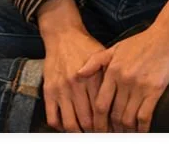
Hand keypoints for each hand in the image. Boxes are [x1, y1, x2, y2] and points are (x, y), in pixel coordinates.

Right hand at [38, 0, 105, 131]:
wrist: (63, 34)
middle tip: (101, 134)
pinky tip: (68, 126)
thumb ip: (110, 77)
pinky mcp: (48, 91)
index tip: (112, 130)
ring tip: (86, 133)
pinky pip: (52, 118)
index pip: (102, 110)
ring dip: (79, 133)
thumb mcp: (103, 56)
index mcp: (93, 77)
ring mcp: (61, 89)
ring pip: (70, 124)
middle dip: (96, 132)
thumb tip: (120, 102)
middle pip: (87, 121)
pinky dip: (60, 127)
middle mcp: (77, 85)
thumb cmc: (85, 46)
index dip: (108, 125)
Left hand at [76, 25, 168, 132]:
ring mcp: (140, 85)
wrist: (167, 35)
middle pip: (114, 115)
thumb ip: (96, 61)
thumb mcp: (116, 47)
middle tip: (112, 136)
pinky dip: (142, 128)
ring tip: (125, 135)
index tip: (98, 130)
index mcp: (113, 70)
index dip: (98, 122)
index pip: (100, 104)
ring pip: (128, 118)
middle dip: (112, 130)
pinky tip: (140, 132)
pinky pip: (145, 116)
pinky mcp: (155, 89)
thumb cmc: (142, 42)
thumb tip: (78, 74)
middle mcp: (124, 79)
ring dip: (126, 131)